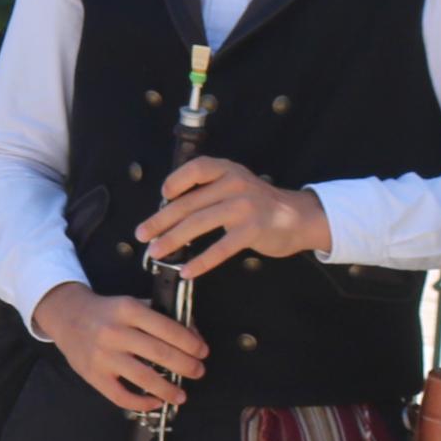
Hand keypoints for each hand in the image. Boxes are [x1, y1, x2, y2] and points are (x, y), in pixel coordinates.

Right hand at [39, 284, 206, 415]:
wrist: (67, 316)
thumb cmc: (107, 312)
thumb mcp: (132, 304)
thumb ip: (159, 317)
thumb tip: (192, 336)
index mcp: (128, 309)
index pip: (167, 328)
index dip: (190, 342)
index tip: (202, 351)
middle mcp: (115, 332)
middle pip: (160, 353)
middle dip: (186, 366)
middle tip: (198, 371)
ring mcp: (103, 356)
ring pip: (144, 377)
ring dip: (169, 389)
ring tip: (182, 395)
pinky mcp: (93, 375)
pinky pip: (121, 396)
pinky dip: (142, 402)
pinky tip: (155, 402)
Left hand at [136, 157, 327, 279]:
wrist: (298, 217)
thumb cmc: (257, 204)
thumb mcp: (234, 186)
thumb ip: (207, 192)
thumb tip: (167, 212)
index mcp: (227, 170)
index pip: (196, 168)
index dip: (175, 181)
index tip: (161, 197)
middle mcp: (235, 183)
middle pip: (190, 202)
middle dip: (161, 220)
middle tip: (142, 234)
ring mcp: (244, 206)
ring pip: (199, 223)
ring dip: (173, 239)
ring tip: (156, 252)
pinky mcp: (252, 230)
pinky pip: (220, 248)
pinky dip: (201, 261)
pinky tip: (187, 271)